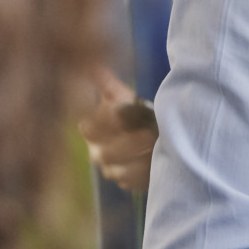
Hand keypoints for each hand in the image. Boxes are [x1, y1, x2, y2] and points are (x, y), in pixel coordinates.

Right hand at [78, 66, 157, 192]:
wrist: (149, 135)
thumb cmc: (132, 113)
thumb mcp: (122, 97)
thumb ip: (108, 84)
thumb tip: (93, 65)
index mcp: (93, 130)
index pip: (90, 128)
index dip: (107, 122)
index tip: (125, 114)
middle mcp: (98, 152)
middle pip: (106, 153)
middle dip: (129, 143)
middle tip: (149, 133)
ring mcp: (111, 170)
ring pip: (120, 171)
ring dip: (140, 159)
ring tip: (157, 146)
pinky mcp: (127, 182)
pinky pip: (133, 182)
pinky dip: (147, 172)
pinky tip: (158, 160)